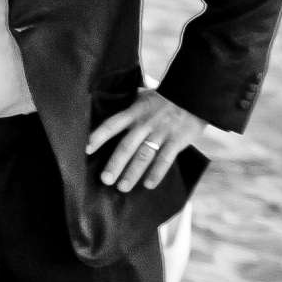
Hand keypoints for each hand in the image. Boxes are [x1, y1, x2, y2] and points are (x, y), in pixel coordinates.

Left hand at [85, 88, 207, 190]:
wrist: (196, 94)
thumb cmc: (166, 98)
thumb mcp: (145, 97)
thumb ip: (129, 106)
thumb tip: (110, 103)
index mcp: (134, 112)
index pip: (112, 125)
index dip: (98, 136)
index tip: (86, 149)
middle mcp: (145, 123)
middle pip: (127, 146)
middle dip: (115, 164)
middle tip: (105, 180)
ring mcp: (161, 133)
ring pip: (144, 155)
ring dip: (133, 173)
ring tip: (122, 187)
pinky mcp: (177, 140)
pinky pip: (165, 159)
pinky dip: (157, 173)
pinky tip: (148, 185)